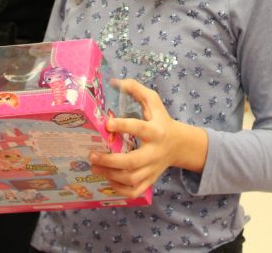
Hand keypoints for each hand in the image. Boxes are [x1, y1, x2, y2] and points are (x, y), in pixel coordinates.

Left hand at [88, 79, 207, 198]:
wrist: (179, 145)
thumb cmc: (161, 120)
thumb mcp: (154, 102)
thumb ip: (136, 90)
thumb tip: (114, 81)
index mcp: (156, 131)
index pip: (139, 128)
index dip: (123, 125)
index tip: (107, 123)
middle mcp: (155, 152)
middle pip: (132, 161)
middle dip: (110, 160)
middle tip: (92, 154)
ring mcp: (152, 169)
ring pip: (131, 179)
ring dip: (110, 175)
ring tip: (95, 166)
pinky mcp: (150, 180)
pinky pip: (134, 191)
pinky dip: (119, 189)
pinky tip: (108, 179)